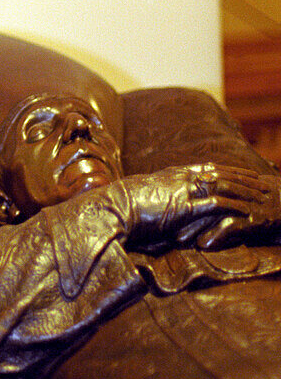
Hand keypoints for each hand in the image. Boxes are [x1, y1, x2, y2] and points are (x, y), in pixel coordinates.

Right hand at [107, 164, 271, 252]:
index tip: (245, 173)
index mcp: (173, 174)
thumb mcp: (147, 197)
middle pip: (221, 172)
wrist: (113, 208)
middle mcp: (182, 177)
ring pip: (224, 184)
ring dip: (245, 190)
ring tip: (263, 196)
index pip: (208, 168)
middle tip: (264, 181)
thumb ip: (162, 199)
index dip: (229, 170)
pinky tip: (248, 211)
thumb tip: (167, 207)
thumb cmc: (124, 207)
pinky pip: (216, 203)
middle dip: (244, 177)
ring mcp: (185, 190)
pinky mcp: (185, 206)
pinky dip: (234, 205)